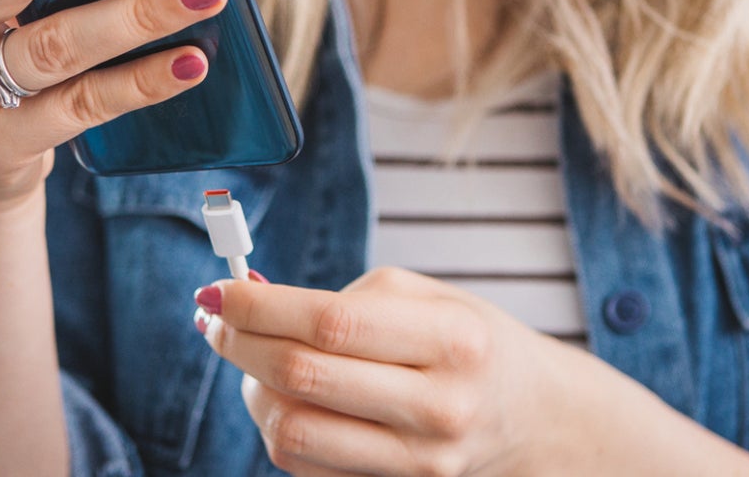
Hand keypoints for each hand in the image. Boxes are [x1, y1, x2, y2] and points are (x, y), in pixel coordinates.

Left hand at [194, 266, 583, 476]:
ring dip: (250, 389)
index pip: (331, 322)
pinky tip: (285, 396)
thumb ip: (347, 296)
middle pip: (302, 376)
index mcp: (452, 339)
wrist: (532, 418)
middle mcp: (439, 406)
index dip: (260, 306)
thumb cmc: (470, 342)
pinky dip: (277, 424)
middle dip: (239, 342)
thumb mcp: (431, 298)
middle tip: (216, 318)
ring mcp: (419, 461)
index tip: (220, 289)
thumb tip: (253, 300)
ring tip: (252, 359)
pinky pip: (304, 464)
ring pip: (292, 431)